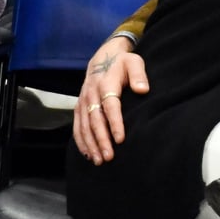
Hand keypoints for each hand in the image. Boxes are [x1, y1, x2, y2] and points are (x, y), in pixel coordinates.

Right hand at [72, 36, 149, 164]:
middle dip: (101, 140)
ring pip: (84, 126)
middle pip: (95, 120)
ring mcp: (83, 102)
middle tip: (109, 156)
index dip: (115, 123)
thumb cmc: (123, 63)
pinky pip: (77, 126)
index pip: (110, 106)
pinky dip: (81, 141)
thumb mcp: (134, 62)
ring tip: (99, 160)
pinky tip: (88, 154)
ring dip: (91, 144)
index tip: (120, 139)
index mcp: (106, 84)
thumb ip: (139, 75)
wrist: (103, 58)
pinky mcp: (79, 107)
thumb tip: (142, 90)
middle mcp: (91, 94)